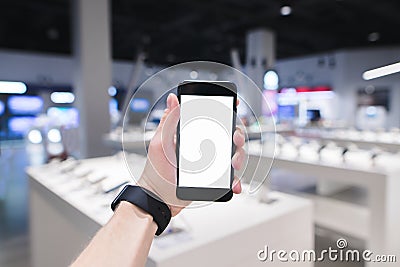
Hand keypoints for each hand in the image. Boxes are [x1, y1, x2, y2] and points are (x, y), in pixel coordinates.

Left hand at [138, 93, 244, 215]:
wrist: (158, 199)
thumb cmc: (155, 171)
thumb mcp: (160, 143)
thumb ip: (168, 121)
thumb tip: (172, 99)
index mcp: (193, 135)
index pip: (212, 118)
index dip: (225, 110)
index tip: (233, 106)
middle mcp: (204, 147)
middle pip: (229, 135)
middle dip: (238, 135)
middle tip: (235, 139)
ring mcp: (210, 163)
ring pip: (234, 155)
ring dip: (239, 157)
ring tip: (233, 164)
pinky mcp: (214, 179)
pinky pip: (229, 178)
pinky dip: (235, 180)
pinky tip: (233, 184)